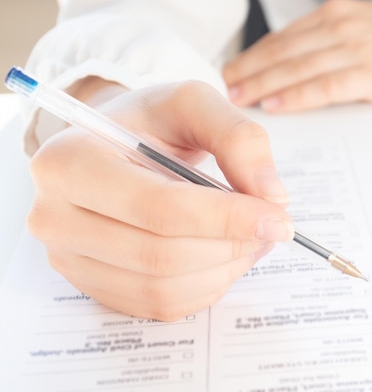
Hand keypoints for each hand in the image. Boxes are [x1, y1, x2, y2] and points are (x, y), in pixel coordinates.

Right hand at [27, 79, 292, 320]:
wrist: (118, 145)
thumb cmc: (152, 122)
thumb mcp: (195, 103)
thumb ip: (239, 138)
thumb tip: (273, 197)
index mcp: (70, 161)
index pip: (158, 208)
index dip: (227, 219)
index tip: (278, 218)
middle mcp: (56, 216)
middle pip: (160, 255)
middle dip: (230, 245)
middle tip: (270, 228)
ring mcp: (70, 258)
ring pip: (162, 288)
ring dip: (223, 269)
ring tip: (250, 239)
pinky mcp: (93, 285)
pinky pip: (158, 305)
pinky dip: (205, 286)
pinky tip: (223, 256)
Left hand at [223, 0, 371, 111]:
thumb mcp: (370, 29)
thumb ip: (338, 44)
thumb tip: (307, 69)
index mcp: (337, 15)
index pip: (283, 37)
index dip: (253, 56)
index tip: (231, 71)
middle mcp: (340, 26)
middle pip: (281, 51)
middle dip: (248, 71)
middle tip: (222, 88)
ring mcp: (355, 48)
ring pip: (295, 67)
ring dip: (261, 84)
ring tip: (237, 99)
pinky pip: (324, 86)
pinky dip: (297, 96)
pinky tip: (275, 106)